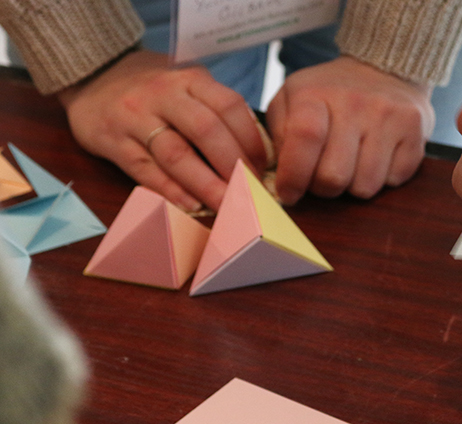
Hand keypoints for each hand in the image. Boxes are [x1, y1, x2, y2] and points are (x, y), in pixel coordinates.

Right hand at [57, 49, 265, 210]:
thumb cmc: (154, 87)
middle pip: (206, 131)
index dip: (251, 139)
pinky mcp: (113, 141)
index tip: (263, 165)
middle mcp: (163, 95)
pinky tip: (191, 206)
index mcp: (189, 79)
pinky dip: (171, 190)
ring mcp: (135, 117)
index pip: (229, 106)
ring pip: (176, 154)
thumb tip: (257, 151)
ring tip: (226, 204)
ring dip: (205, 184)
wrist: (92, 74)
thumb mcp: (188, 83)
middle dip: (232, 165)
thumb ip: (217, 109)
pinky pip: (146, 170)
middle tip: (249, 191)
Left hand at [266, 55, 434, 202]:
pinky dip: (382, 179)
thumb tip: (280, 176)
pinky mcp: (415, 132)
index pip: (304, 139)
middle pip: (334, 176)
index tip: (289, 194)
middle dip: (323, 189)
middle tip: (323, 178)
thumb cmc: (330, 93)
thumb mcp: (292, 98)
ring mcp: (389, 117)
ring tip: (351, 166)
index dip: (293, 177)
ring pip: (365, 186)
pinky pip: (394, 181)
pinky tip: (377, 158)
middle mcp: (356, 103)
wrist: (383, 68)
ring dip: (353, 186)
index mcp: (316, 94)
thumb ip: (280, 133)